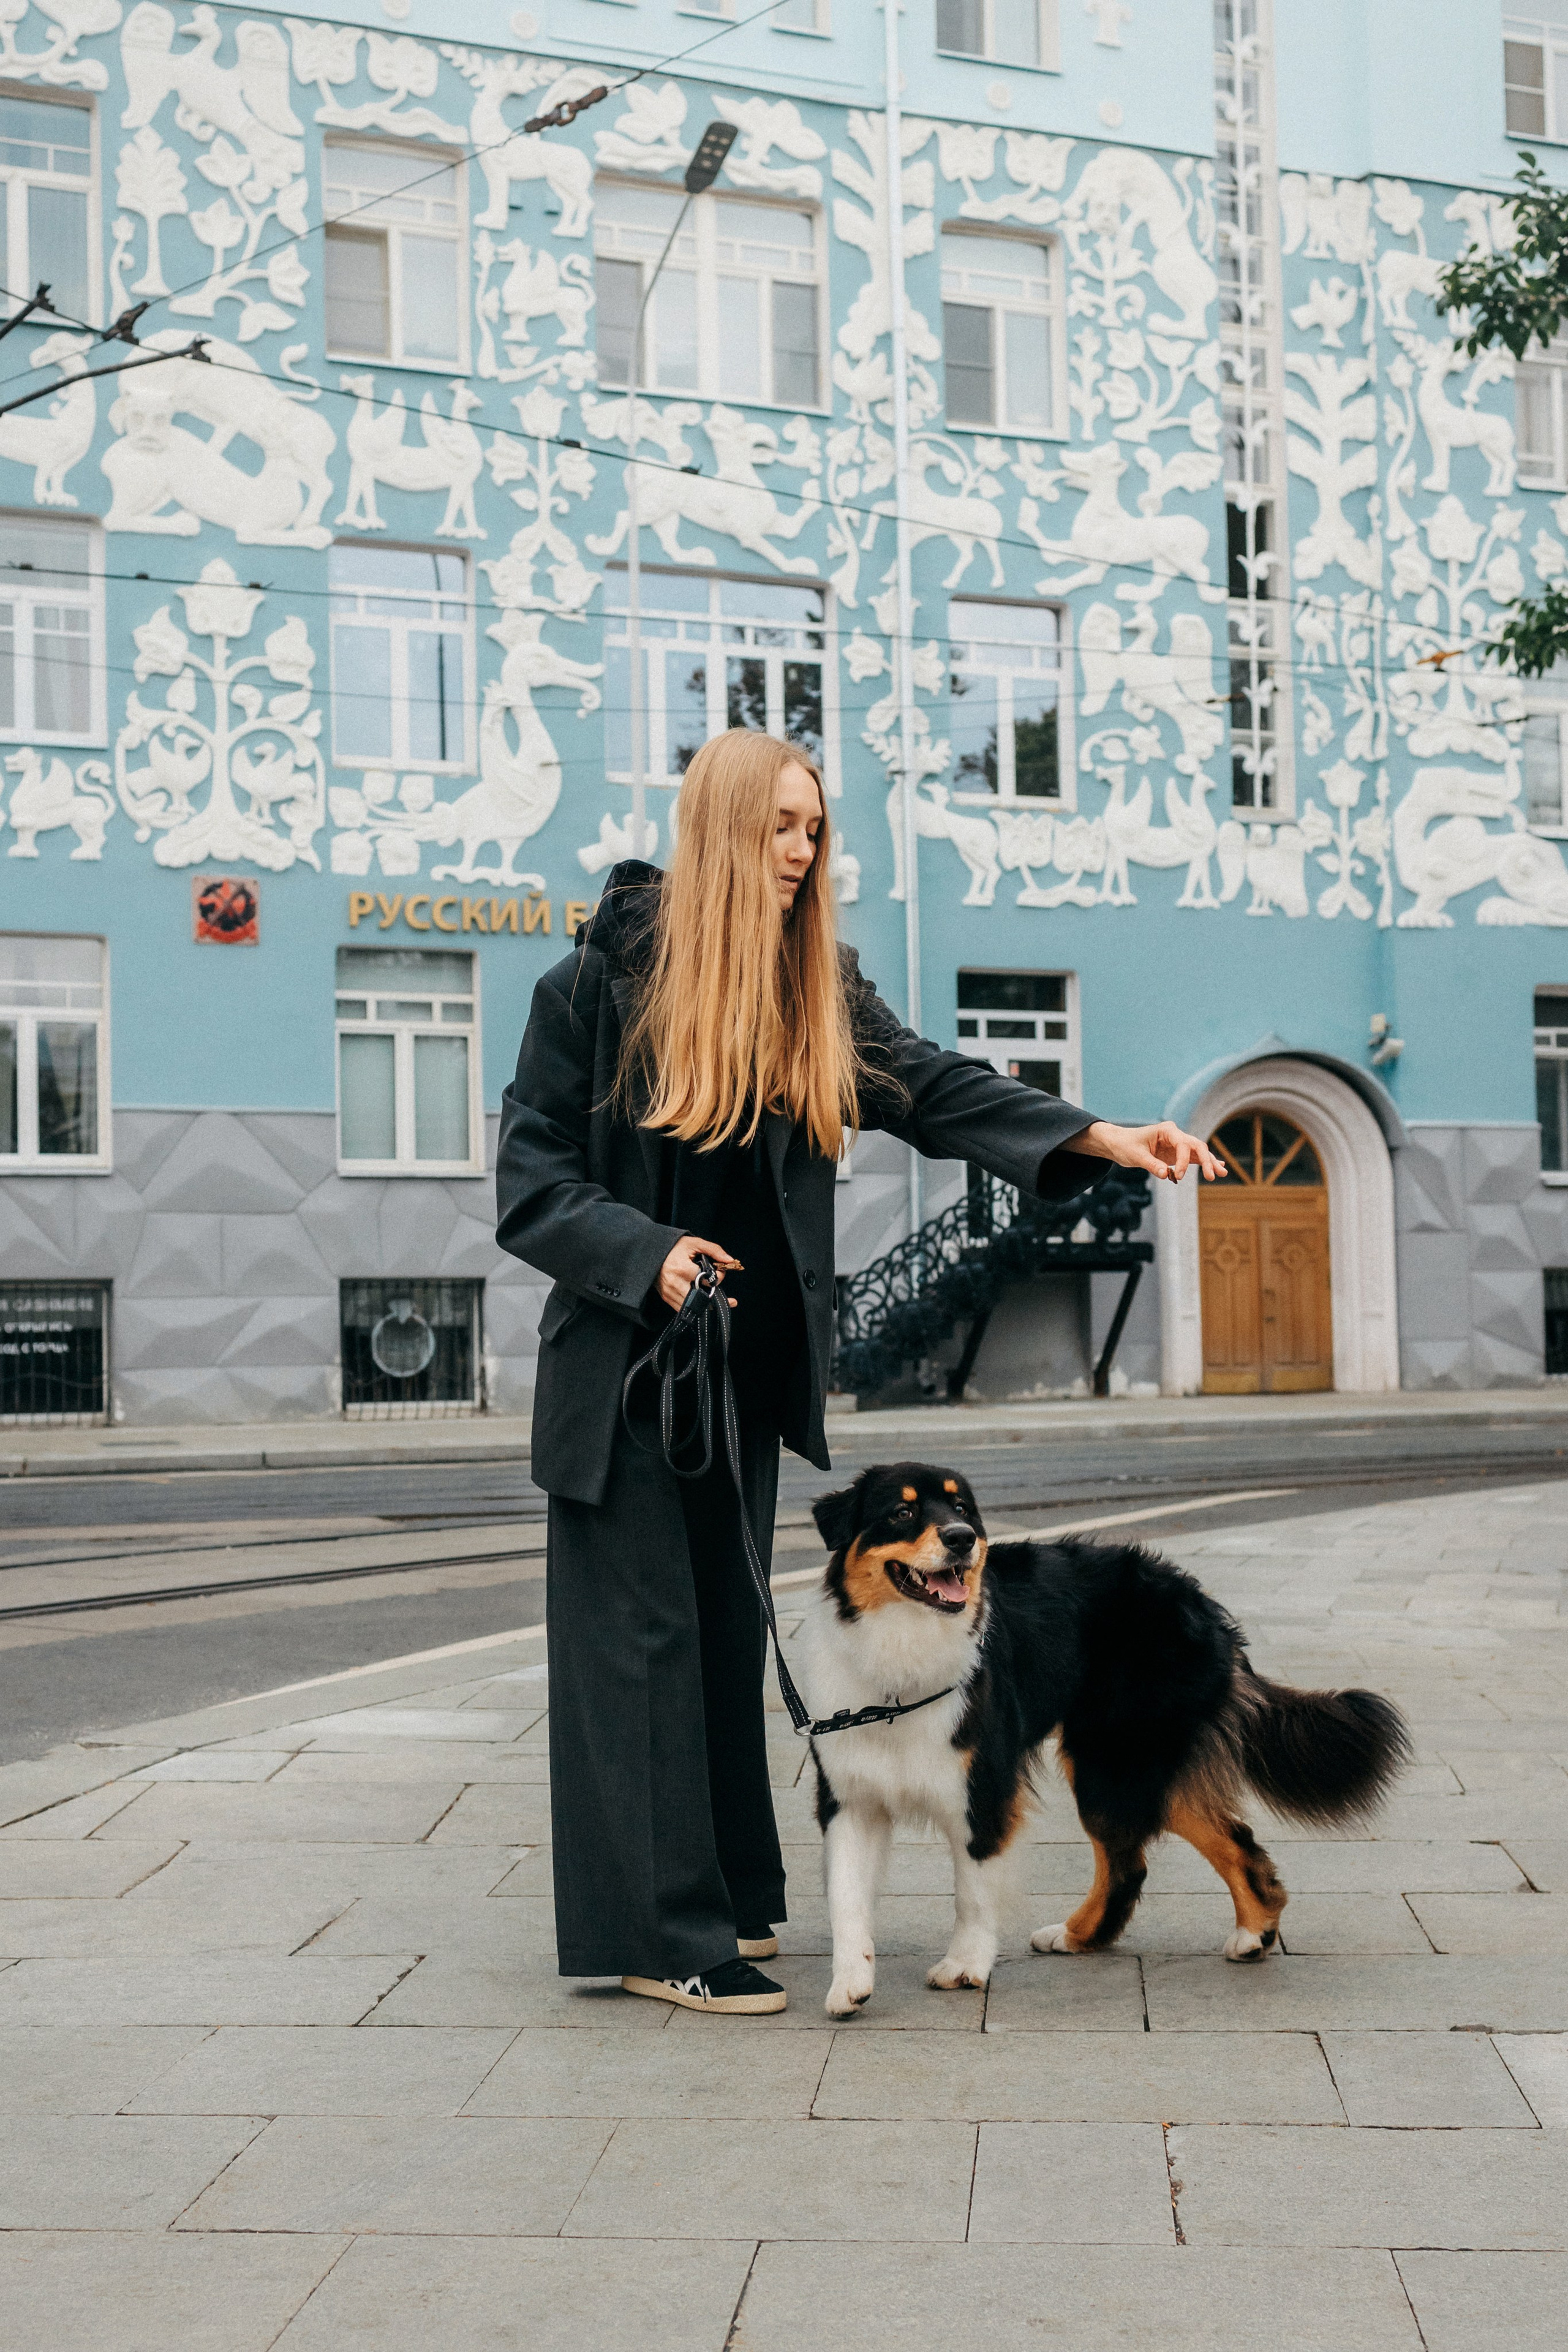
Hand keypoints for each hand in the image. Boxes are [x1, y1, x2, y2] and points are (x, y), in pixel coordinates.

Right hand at [656, 1234, 741, 1310]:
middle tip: (730, 1300)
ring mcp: (669, 1293)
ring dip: (706, 1304)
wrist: (651, 1252)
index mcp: (682, 1269)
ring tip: (718, 1300)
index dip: (719, 1277)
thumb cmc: (673, 1247)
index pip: (708, 1280)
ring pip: (694, 1308)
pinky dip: (695, 1306)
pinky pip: (684, 1308)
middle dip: (716, 1297)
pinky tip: (703, 1300)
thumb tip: (729, 1260)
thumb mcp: (694, 1243)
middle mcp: (675, 1284)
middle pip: (702, 1299)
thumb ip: (714, 1250)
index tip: (720, 1271)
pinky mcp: (667, 1298)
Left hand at [1078, 1119, 1225, 1183]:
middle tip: (1212, 1176)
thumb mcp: (1135, 1156)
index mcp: (1167, 1130)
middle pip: (1197, 1146)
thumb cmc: (1125, 1145)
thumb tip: (1166, 1175)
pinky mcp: (1176, 1153)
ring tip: (1222, 1174)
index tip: (1177, 1177)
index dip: (1183, 1161)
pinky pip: (1194, 1158)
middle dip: (1206, 1161)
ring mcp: (1178, 1144)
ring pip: (1198, 1152)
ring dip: (1210, 1162)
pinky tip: (1219, 1167)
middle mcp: (1175, 1135)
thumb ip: (1151, 1164)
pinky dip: (1204, 1163)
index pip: (1183, 1144)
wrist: (1119, 1143)